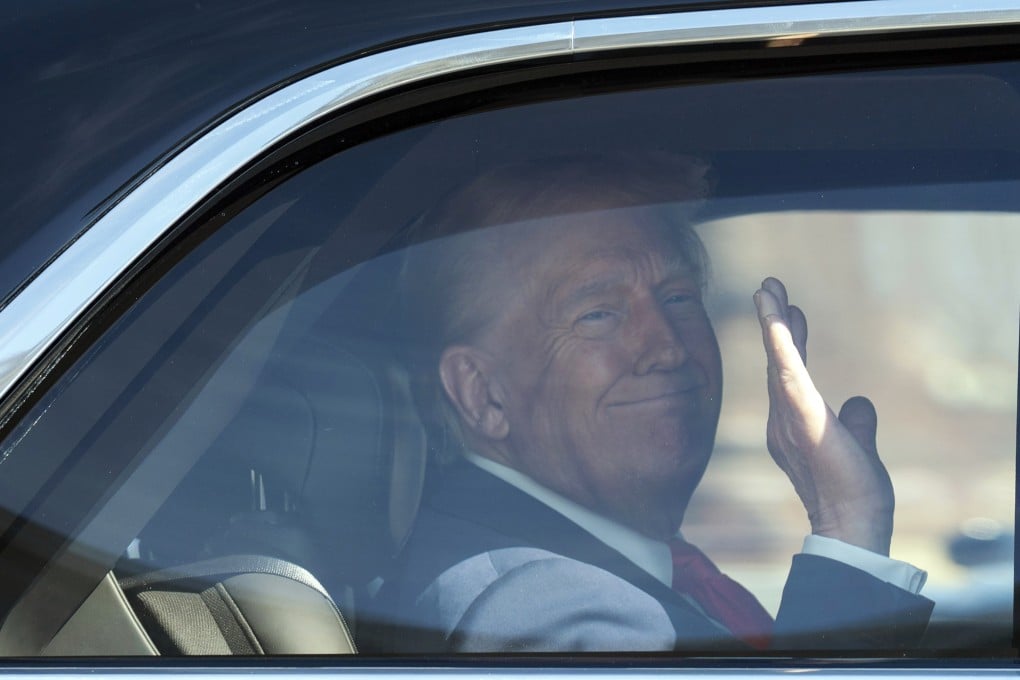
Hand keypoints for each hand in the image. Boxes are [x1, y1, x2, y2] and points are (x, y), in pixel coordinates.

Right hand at [753, 277, 893, 554]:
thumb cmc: (852, 495)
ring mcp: (788, 417)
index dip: (790, 340)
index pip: (791, 372)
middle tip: (770, 285)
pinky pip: (788, 373)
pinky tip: (777, 317)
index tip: (792, 310)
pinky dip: (781, 343)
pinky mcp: (801, 417)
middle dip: (773, 321)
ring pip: (777, 361)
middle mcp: (782, 417)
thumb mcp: (856, 445)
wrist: (852, 525)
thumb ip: (856, 422)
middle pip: (777, 360)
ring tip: (768, 289)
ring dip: (772, 323)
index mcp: (794, 422)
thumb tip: (860, 403)